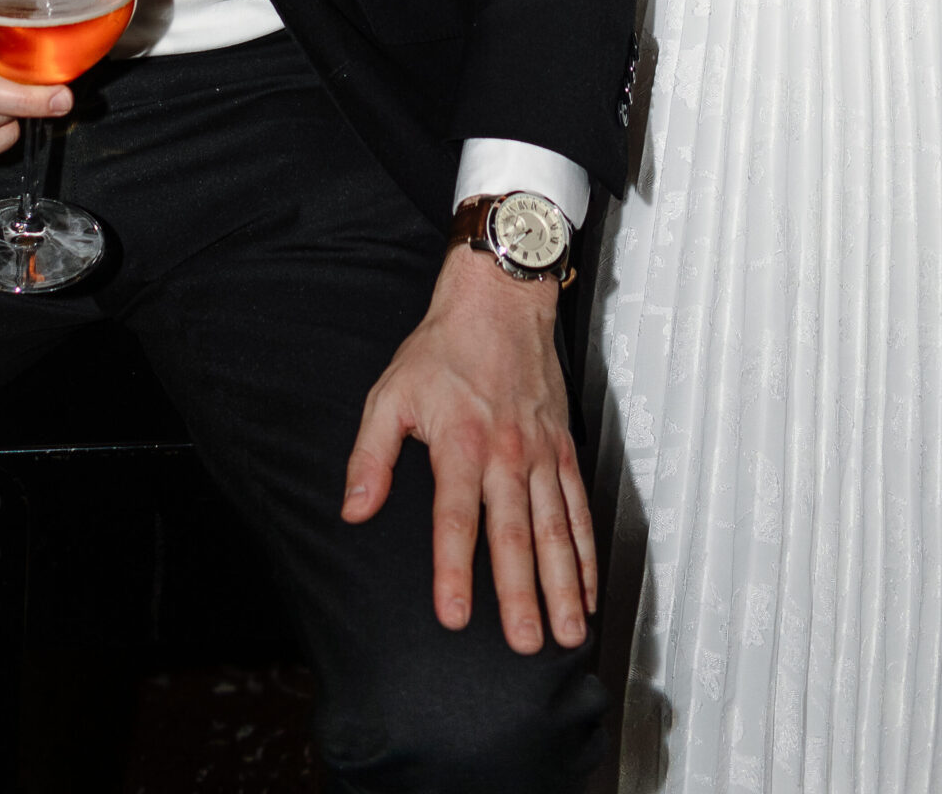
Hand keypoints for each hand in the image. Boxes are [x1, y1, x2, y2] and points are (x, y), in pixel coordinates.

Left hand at [342, 244, 594, 655]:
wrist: (501, 299)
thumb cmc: (443, 347)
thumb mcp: (390, 393)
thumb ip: (371, 456)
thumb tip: (354, 510)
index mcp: (461, 443)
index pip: (456, 518)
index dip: (454, 569)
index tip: (454, 615)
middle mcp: (507, 453)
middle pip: (516, 533)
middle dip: (521, 593)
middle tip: (525, 643)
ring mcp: (542, 453)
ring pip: (556, 528)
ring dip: (563, 584)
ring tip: (568, 632)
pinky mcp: (564, 448)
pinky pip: (579, 506)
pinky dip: (586, 551)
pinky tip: (587, 589)